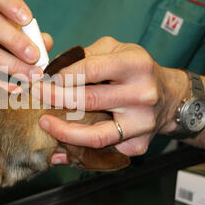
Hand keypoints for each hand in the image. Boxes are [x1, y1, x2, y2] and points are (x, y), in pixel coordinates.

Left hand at [38, 36, 187, 159]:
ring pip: (96, 135)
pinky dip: (78, 154)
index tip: (43, 79)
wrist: (169, 96)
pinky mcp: (138, 145)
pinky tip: (59, 151)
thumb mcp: (117, 50)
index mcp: (136, 65)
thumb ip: (86, 55)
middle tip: (35, 95)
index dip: (62, 75)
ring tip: (44, 123)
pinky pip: (102, 152)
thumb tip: (52, 68)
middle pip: (90, 101)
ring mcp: (142, 123)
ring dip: (64, 132)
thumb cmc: (135, 70)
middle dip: (55, 98)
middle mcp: (142, 95)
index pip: (91, 70)